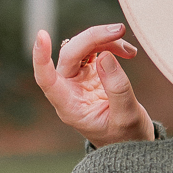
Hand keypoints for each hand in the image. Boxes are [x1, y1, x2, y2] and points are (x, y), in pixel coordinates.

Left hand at [32, 23, 154, 145]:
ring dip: (104, 41)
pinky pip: (93, 50)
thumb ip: (117, 89)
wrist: (130, 141)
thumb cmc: (125, 137)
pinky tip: (128, 52)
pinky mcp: (90, 73)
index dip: (41, 57)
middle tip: (120, 31)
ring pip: (81, 48)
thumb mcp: (127, 117)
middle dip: (93, 38)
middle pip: (70, 54)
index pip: (46, 80)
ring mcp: (78, 80)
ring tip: (130, 51)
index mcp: (69, 107)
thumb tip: (104, 56)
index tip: (41, 34)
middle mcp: (69, 90)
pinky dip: (109, 46)